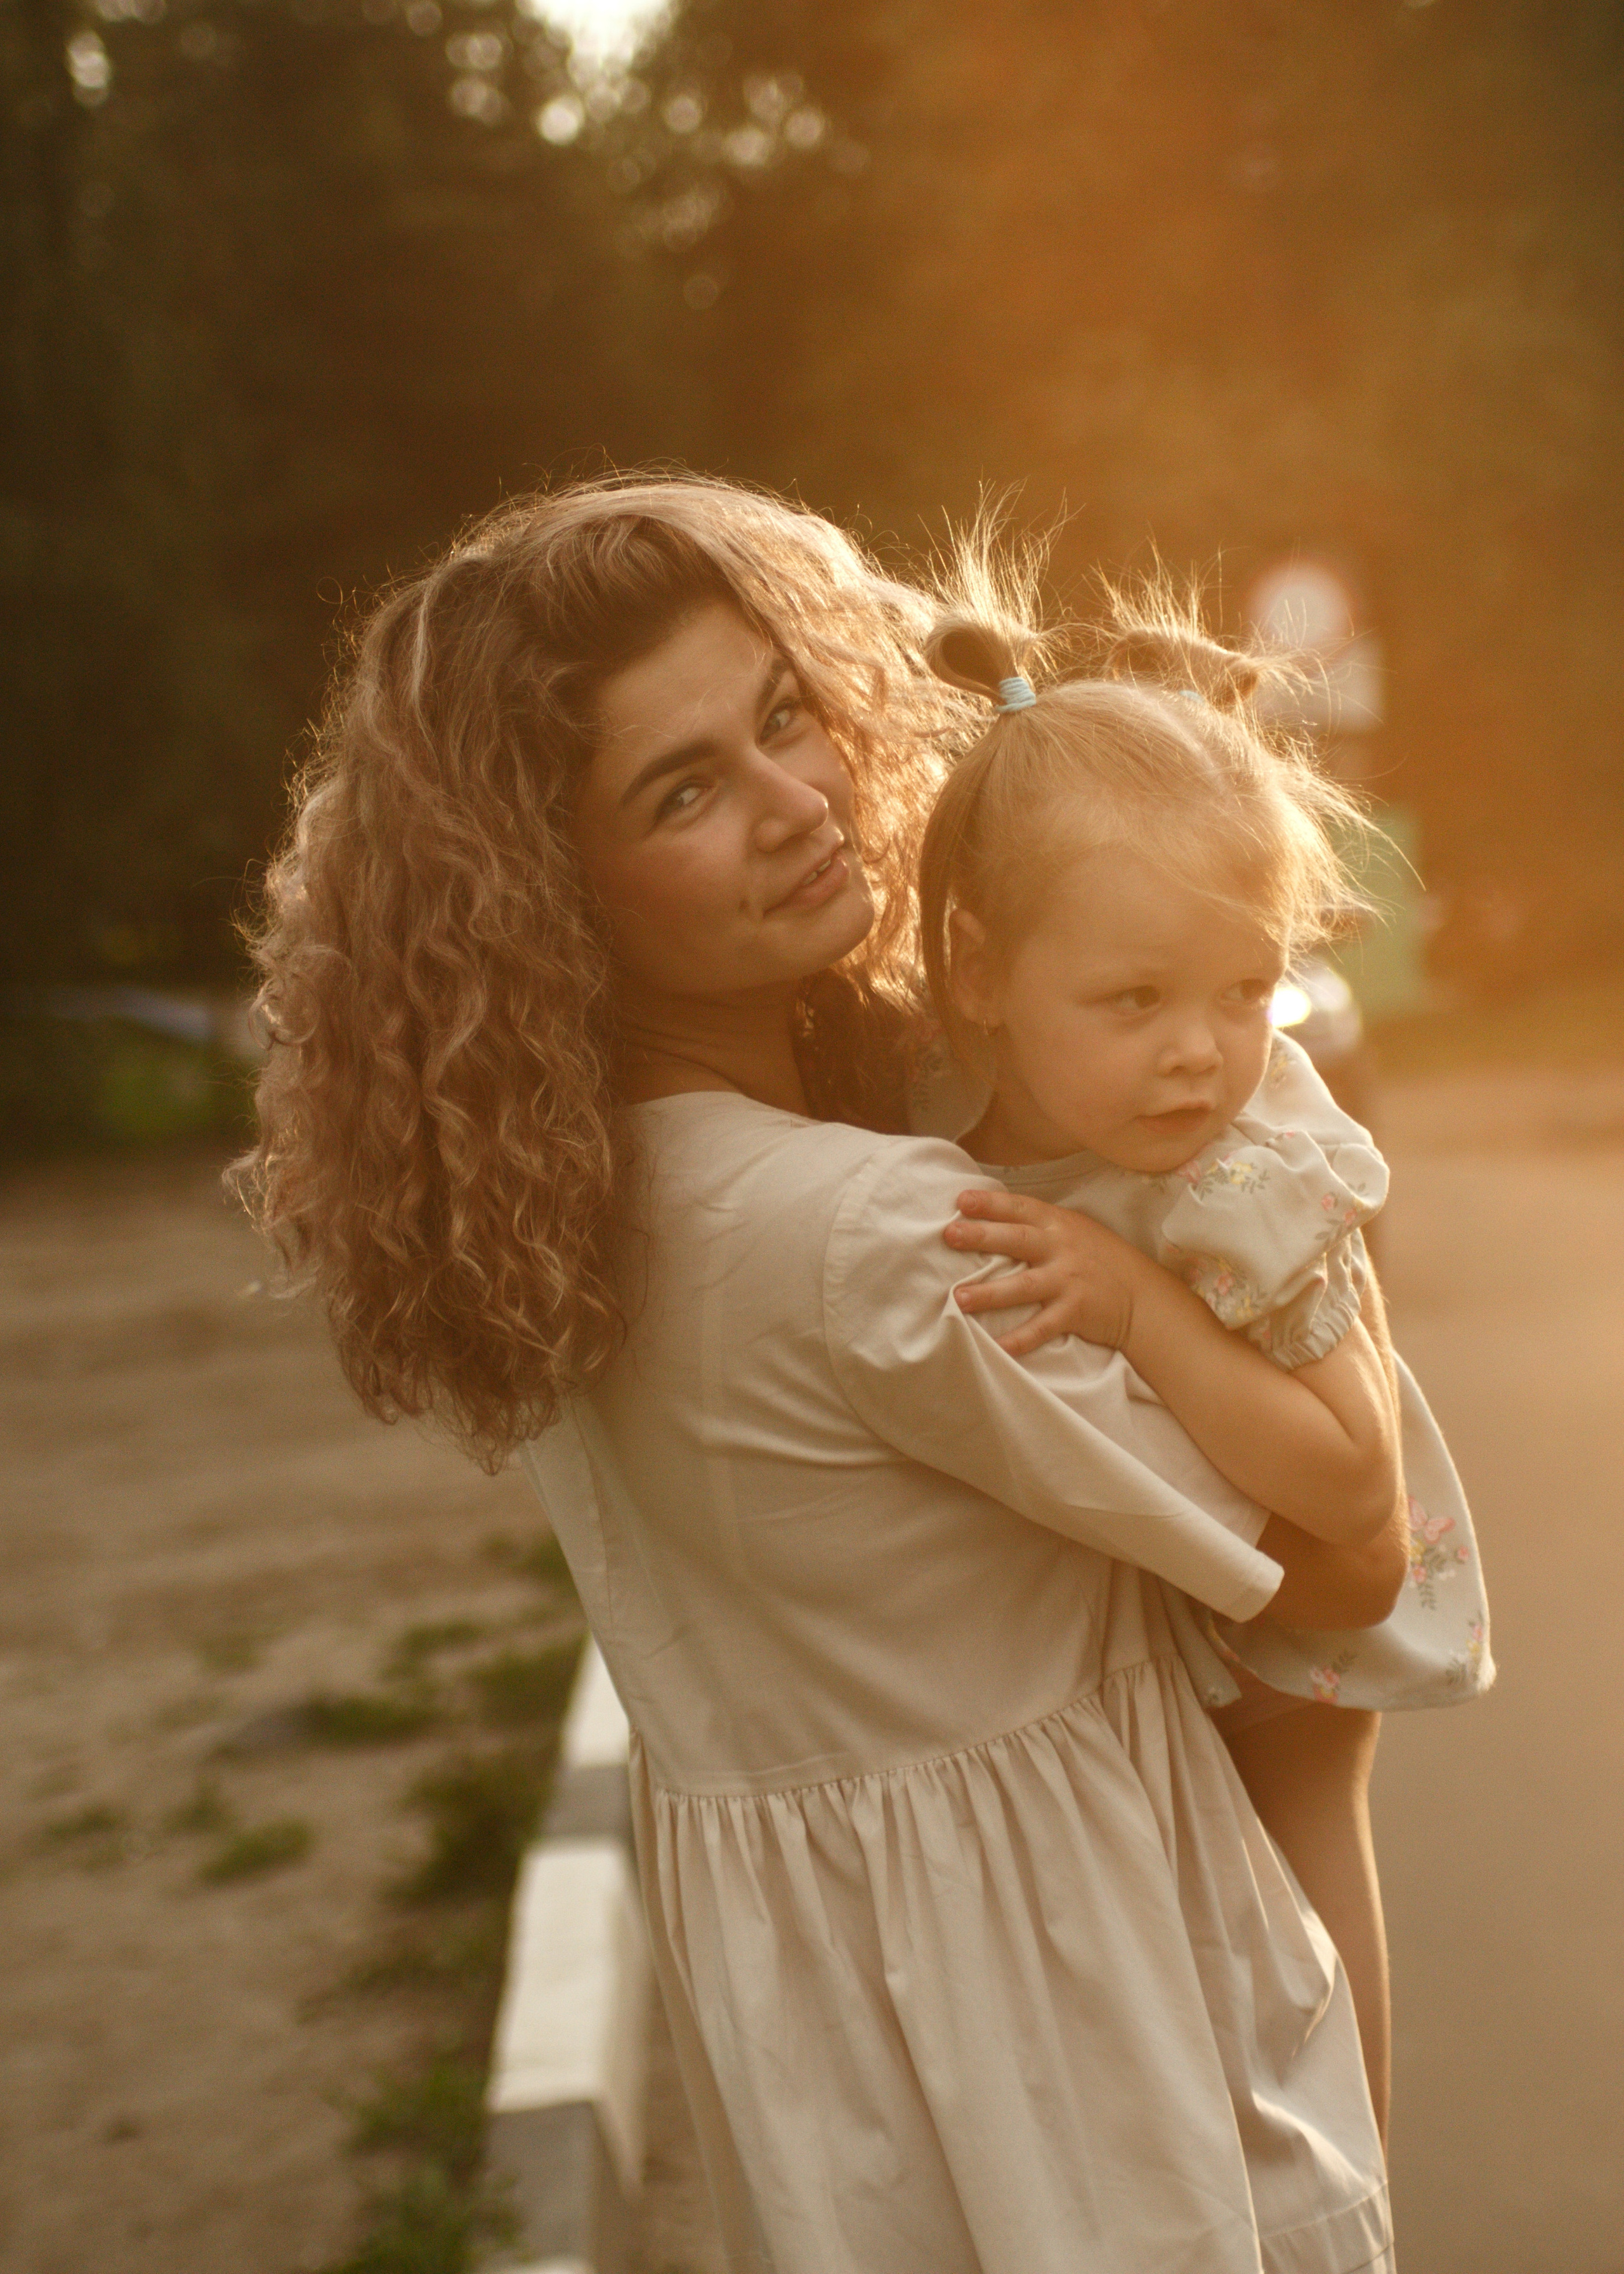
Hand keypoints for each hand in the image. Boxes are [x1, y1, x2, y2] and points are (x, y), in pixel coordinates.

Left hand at [942, 1187, 1144, 1355]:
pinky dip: (1021, 1339)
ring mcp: (1068, 1281)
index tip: (961, 1200)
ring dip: (990, 1293)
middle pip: (1016, 1239)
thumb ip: (1040, 1225)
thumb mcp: (1075, 1231)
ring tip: (959, 1298)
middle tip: (949, 1234)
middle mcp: (1061, 1249)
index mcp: (1058, 1224)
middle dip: (982, 1236)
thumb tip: (993, 1218)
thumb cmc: (1101, 1260)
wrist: (1143, 1297)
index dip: (991, 1203)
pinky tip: (998, 1347)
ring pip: (1023, 1286)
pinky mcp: (1075, 1312)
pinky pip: (1042, 1327)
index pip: (1020, 1207)